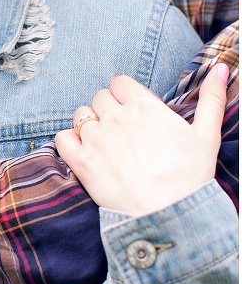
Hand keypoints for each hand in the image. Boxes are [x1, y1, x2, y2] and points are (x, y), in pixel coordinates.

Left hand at [55, 65, 227, 215]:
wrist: (170, 215)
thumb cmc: (191, 177)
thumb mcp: (207, 134)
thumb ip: (211, 98)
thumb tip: (222, 67)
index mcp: (143, 105)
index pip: (119, 83)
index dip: (125, 96)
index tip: (134, 112)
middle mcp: (116, 117)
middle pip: (100, 98)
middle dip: (109, 110)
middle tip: (123, 133)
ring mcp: (96, 138)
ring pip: (81, 116)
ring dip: (90, 126)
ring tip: (106, 145)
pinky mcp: (81, 162)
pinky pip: (62, 139)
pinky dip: (70, 144)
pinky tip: (84, 153)